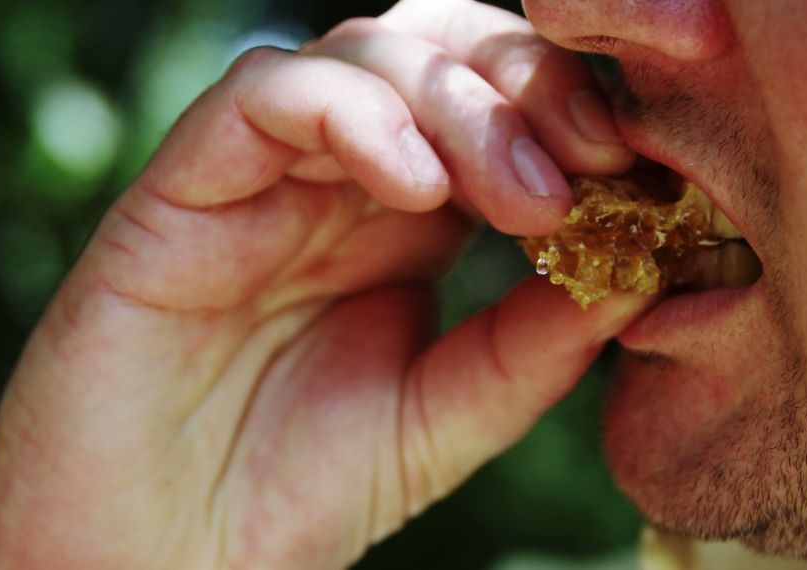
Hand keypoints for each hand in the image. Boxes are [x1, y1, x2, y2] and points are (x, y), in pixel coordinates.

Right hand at [0, 1, 644, 567]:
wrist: (164, 563)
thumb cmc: (296, 491)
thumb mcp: (448, 417)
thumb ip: (536, 346)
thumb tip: (641, 270)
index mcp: (404, 220)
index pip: (493, 104)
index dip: (568, 111)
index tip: (635, 168)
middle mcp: (334, 179)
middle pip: (437, 50)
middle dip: (526, 85)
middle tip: (592, 159)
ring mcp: (260, 177)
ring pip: (363, 55)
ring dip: (460, 103)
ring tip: (524, 198)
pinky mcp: (181, 193)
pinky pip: (263, 99)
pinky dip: (353, 117)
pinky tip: (415, 192)